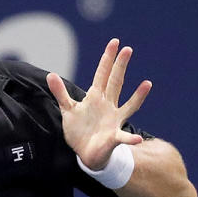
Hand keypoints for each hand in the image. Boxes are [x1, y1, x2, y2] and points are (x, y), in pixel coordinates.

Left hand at [47, 38, 151, 169]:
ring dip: (137, 95)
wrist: (87, 153)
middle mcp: (108, 105)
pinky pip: (123, 137)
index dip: (107, 59)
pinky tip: (137, 140)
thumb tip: (50, 74)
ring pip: (128, 105)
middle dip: (120, 67)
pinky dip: (130, 139)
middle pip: (115, 83)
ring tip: (147, 84)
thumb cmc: (79, 129)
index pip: (102, 75)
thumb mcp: (67, 109)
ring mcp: (113, 120)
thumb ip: (60, 93)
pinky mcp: (114, 137)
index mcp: (95, 98)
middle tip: (127, 49)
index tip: (114, 42)